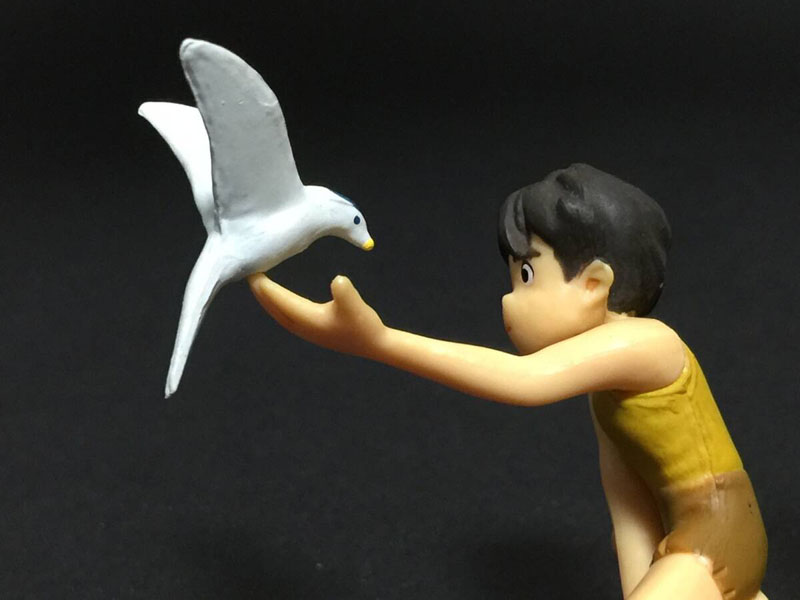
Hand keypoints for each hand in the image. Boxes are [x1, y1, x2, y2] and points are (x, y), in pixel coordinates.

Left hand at [247, 273, 386, 358]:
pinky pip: (286, 315)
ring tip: (258, 285)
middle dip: (261, 292)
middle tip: (248, 274)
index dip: (265, 287)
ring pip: (278, 313)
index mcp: (308, 319)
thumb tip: (338, 280)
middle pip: (274, 308)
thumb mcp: (356, 305)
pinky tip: (278, 298)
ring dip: (267, 299)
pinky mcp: (311, 331)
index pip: (280, 300)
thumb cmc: (364, 324)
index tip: (252, 272)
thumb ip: (345, 292)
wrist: (374, 345)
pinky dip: (278, 305)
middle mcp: (301, 327)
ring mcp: (305, 331)